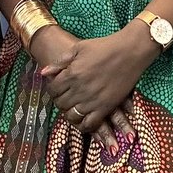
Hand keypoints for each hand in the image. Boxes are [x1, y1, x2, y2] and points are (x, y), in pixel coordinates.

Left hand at [40, 25, 155, 139]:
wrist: (129, 51)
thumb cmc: (104, 46)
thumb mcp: (78, 48)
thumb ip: (60, 62)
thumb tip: (43, 73)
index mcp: (71, 74)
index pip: (53, 89)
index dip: (53, 90)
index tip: (58, 88)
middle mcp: (80, 89)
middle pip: (61, 103)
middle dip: (60, 101)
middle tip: (66, 97)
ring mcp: (93, 100)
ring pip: (72, 116)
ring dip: (70, 113)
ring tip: (74, 107)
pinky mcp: (106, 107)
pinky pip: (90, 124)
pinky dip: (84, 125)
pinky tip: (84, 120)